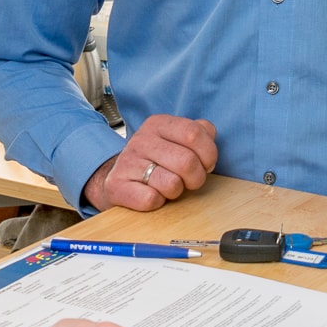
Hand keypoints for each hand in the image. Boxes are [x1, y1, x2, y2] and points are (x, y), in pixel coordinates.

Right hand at [84, 115, 216, 211]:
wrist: (118, 176)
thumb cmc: (155, 159)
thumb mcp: (175, 138)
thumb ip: (198, 131)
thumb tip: (209, 133)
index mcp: (158, 124)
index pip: (194, 134)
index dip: (209, 154)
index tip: (205, 164)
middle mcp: (141, 140)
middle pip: (187, 161)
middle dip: (197, 178)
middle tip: (190, 180)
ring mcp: (127, 163)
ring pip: (171, 184)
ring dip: (177, 191)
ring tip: (169, 186)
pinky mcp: (117, 186)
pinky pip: (151, 199)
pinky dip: (158, 202)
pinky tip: (153, 194)